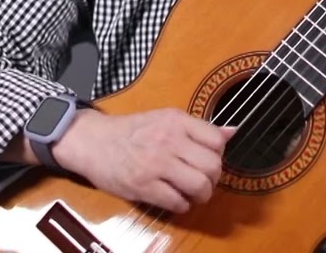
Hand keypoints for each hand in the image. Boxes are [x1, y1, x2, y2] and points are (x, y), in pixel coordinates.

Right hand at [54, 107, 236, 213]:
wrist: (93, 141)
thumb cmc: (131, 131)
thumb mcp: (165, 119)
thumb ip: (198, 128)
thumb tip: (232, 132)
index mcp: (176, 121)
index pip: (217, 140)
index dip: (219, 155)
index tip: (209, 160)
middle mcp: (169, 140)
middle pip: (212, 165)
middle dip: (213, 179)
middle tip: (204, 181)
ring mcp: (156, 164)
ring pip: (199, 185)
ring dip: (202, 195)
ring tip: (194, 194)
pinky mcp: (143, 186)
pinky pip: (176, 202)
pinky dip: (182, 206)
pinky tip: (176, 201)